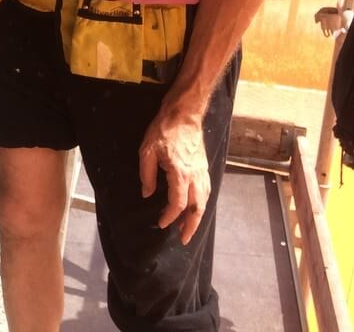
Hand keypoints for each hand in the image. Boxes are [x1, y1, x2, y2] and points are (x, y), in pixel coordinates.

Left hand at [139, 107, 209, 244]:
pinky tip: (195, 207)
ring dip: (197, 217)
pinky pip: (206, 191)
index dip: (170, 216)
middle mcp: (195, 176)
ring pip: (204, 201)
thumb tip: (146, 194)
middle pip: (197, 208)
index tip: (162, 223)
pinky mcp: (204, 167)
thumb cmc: (163, 130)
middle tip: (183, 239)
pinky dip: (201, 204)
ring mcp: (202, 171)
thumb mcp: (146, 151)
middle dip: (191, 226)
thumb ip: (146, 174)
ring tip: (187, 227)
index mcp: (180, 173)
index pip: (178, 203)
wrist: (184, 115)